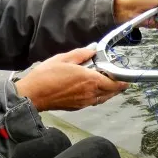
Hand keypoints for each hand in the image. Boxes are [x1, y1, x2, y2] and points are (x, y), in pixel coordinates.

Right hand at [14, 48, 128, 110]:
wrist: (32, 95)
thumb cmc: (46, 77)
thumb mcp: (63, 58)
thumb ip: (81, 54)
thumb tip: (92, 50)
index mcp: (90, 80)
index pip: (115, 83)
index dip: (122, 80)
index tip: (125, 76)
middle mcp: (90, 93)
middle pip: (112, 92)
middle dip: (116, 85)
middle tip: (115, 76)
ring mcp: (84, 102)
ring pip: (103, 98)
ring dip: (107, 91)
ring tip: (104, 81)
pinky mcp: (77, 107)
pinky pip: (93, 101)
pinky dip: (97, 95)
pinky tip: (91, 88)